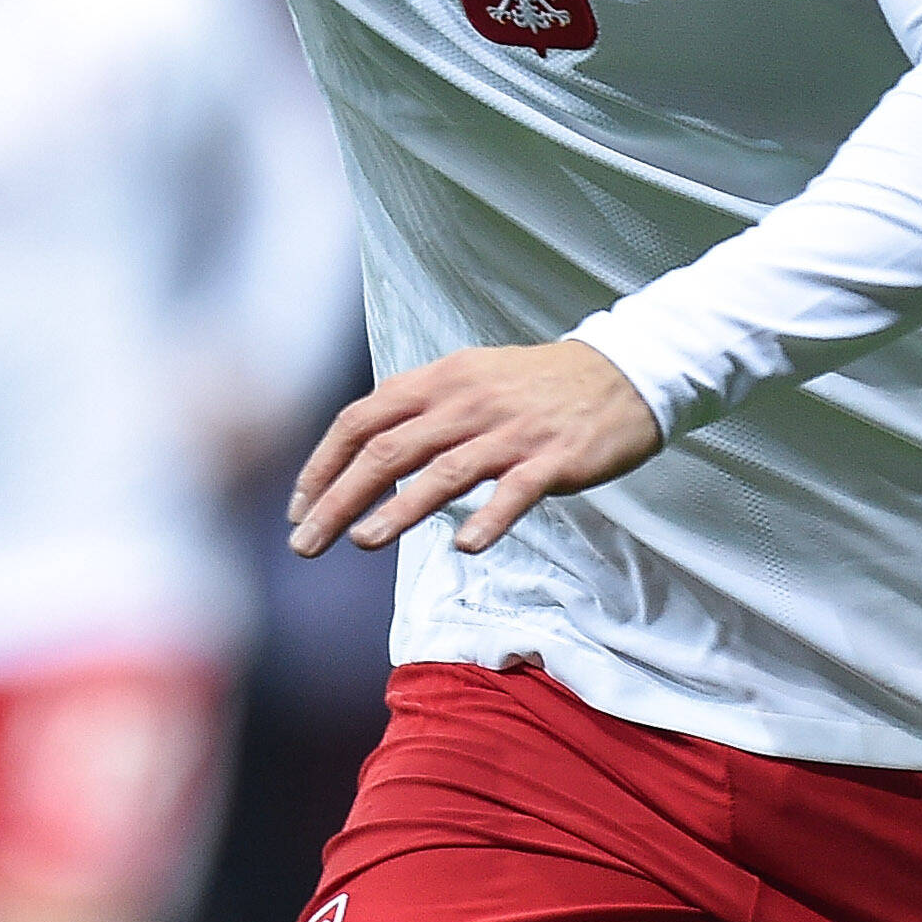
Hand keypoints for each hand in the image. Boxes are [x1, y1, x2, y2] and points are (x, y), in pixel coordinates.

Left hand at [287, 340, 662, 558]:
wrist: (623, 373)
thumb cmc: (536, 386)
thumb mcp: (469, 378)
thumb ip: (419, 409)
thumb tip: (363, 450)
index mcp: (440, 380)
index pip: (362, 419)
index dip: (323, 464)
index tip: (299, 506)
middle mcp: (468, 402)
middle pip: (388, 450)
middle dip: (339, 498)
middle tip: (306, 543)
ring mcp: (511, 431)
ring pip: (442, 472)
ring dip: (397, 510)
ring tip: (362, 541)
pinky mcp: (553, 458)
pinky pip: (515, 491)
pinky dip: (489, 518)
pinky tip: (467, 548)